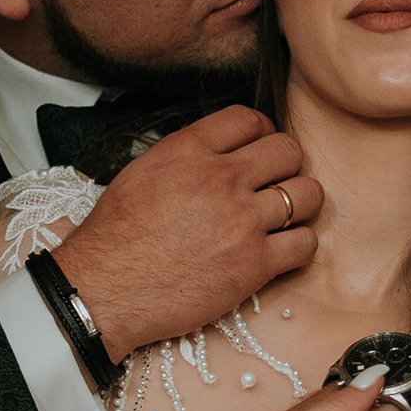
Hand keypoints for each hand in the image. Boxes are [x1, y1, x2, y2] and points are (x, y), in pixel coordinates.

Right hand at [54, 107, 320, 356]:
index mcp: (189, 150)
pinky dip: (299, 246)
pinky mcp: (254, 265)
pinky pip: (306, 243)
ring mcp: (242, 221)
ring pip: (308, 194)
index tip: (260, 152)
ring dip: (300, 205)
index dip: (262, 133)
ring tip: (283, 219)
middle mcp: (221, 178)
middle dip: (287, 165)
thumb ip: (187, 155)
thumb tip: (220, 152)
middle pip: (289, 150)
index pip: (250, 118)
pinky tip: (281, 251)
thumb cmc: (114, 238)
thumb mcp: (142, 172)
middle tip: (275, 185)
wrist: (102, 291)